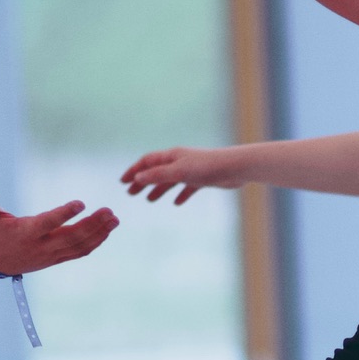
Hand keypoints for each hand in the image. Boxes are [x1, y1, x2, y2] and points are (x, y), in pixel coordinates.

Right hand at [0, 179, 117, 275]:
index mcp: (25, 233)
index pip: (48, 223)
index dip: (64, 214)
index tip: (81, 203)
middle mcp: (40, 247)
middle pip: (71, 237)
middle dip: (92, 225)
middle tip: (109, 211)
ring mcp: (50, 255)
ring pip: (79, 246)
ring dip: (99, 233)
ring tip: (114, 219)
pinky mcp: (55, 259)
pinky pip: (79, 252)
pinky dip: (94, 242)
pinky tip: (107, 230)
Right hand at [121, 148, 244, 206]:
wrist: (235, 168)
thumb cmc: (207, 167)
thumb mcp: (179, 172)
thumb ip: (158, 175)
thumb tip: (138, 178)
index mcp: (172, 156)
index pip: (147, 162)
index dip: (134, 171)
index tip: (123, 182)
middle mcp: (180, 161)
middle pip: (156, 171)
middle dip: (143, 181)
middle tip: (131, 193)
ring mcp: (191, 170)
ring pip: (170, 180)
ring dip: (159, 189)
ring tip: (150, 200)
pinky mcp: (203, 179)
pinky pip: (187, 187)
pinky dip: (180, 194)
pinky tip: (177, 203)